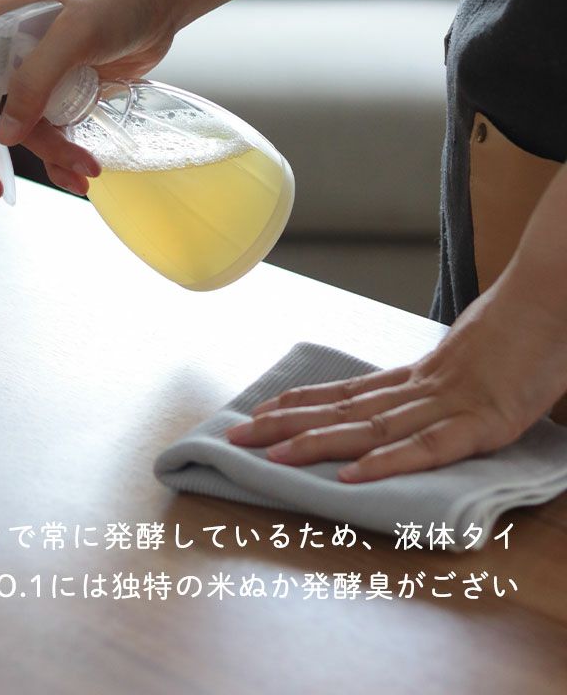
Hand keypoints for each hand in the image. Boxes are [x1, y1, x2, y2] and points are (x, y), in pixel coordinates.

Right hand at [0, 0, 345, 199]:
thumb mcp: (80, 32)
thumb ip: (39, 78)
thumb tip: (6, 128)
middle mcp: (9, 59)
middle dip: (29, 160)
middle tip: (71, 175)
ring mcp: (40, 79)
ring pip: (33, 141)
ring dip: (61, 165)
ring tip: (93, 176)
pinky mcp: (72, 94)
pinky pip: (62, 140)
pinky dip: (75, 161)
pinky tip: (94, 173)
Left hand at [226, 269, 566, 482]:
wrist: (552, 300)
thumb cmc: (516, 330)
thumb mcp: (466, 358)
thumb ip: (437, 382)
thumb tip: (415, 394)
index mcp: (416, 377)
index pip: (346, 392)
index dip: (303, 404)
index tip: (264, 411)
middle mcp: (420, 390)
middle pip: (343, 410)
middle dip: (288, 425)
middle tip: (240, 437)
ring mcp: (448, 405)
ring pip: (370, 427)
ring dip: (318, 442)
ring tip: (273, 453)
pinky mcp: (483, 423)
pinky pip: (429, 446)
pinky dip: (389, 461)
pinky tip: (351, 474)